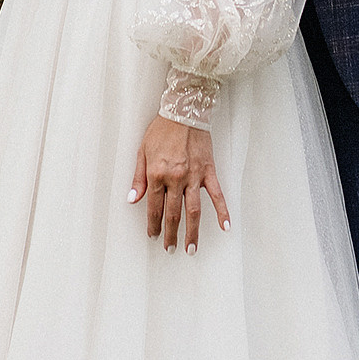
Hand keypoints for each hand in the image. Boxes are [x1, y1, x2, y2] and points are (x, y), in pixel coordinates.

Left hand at [129, 116, 229, 250]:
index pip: (154, 207)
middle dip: (170, 234)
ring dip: (192, 232)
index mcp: (157, 174)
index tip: (153, 235)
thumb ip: (138, 178)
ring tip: (191, 248)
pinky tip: (226, 226)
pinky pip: (217, 195)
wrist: (184, 110)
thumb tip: (132, 199)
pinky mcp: (209, 171)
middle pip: (173, 214)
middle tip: (170, 248)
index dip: (153, 224)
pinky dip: (222, 211)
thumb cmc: (161, 129)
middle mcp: (175, 178)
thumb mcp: (142, 151)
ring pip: (193, 211)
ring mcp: (194, 176)